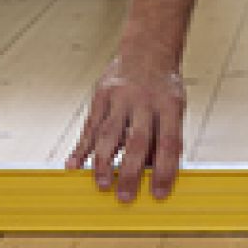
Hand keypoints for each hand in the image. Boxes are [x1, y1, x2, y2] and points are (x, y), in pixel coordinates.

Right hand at [65, 53, 186, 201]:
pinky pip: (90, 125)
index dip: (164, 170)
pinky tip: (73, 165)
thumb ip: (162, 138)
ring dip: (104, 162)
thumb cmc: (163, 88)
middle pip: (137, 140)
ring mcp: (121, 97)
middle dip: (130, 172)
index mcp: (170, 105)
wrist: (147, 50)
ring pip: (110, 133)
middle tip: (124, 198)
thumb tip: (154, 177)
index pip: (169, 142)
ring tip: (101, 185)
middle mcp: (145, 101)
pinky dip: (81, 148)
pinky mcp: (102, 95)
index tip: (158, 195)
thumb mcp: (173, 107)